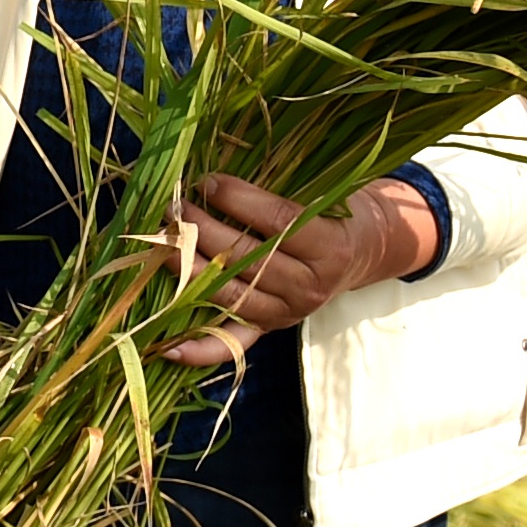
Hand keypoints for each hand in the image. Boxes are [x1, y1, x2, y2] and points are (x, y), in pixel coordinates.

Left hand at [160, 173, 436, 367]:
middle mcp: (309, 287)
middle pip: (245, 259)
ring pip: (230, 294)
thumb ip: (279, 189)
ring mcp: (287, 312)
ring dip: (188, 269)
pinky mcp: (270, 328)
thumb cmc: (335, 214)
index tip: (207, 181)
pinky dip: (200, 349)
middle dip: (202, 230)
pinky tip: (167, 348)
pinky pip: (232, 345)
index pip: (276, 223)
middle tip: (174, 207)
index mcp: (330, 249)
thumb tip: (214, 177)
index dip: (237, 200)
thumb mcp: (323, 195)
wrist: (363, 252)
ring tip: (163, 241)